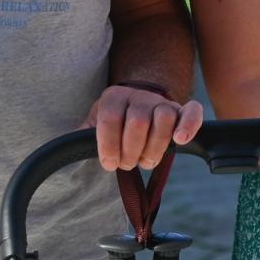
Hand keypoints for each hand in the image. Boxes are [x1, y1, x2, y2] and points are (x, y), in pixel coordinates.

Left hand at [82, 84, 203, 170]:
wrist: (136, 108)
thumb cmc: (113, 126)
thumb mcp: (94, 127)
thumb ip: (82, 137)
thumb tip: (67, 150)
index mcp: (114, 97)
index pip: (110, 118)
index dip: (108, 145)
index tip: (109, 163)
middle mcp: (139, 95)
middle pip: (137, 121)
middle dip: (131, 150)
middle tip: (127, 164)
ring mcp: (162, 102)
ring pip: (163, 119)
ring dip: (155, 147)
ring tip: (146, 161)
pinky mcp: (182, 110)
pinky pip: (191, 111)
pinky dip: (189, 125)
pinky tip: (180, 140)